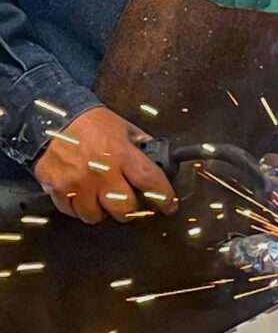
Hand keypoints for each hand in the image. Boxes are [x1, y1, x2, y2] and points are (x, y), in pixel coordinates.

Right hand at [34, 107, 176, 223]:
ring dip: (101, 210)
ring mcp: (77, 183)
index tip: (169, 205)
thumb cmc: (90, 122)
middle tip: (128, 201)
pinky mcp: (58, 189)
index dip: (164, 197)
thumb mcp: (123, 127)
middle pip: (124, 208)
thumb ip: (141, 145)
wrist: (53, 116)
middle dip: (129, 208)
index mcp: (121, 153)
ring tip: (101, 197)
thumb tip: (159, 159)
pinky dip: (78, 207)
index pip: (150, 181)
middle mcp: (101, 171)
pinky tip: (81, 194)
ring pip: (96, 216)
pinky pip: (72, 212)